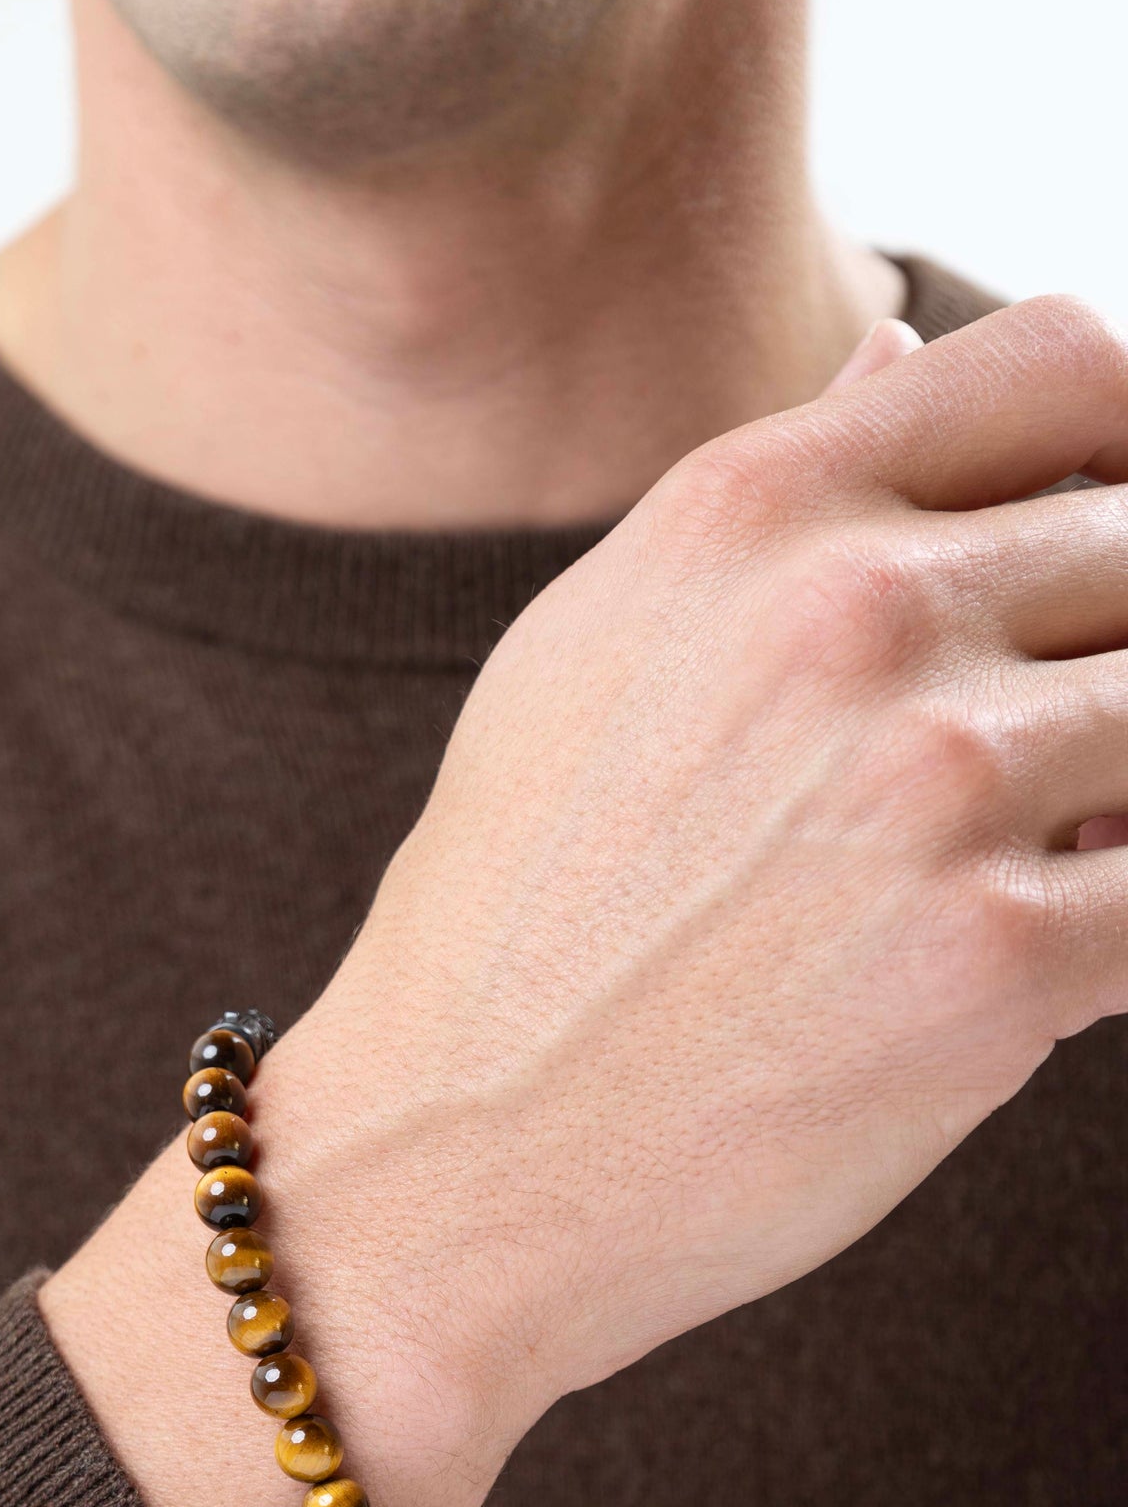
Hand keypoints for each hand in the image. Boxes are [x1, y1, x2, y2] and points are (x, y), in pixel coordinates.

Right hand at [50, 296, 1127, 1506]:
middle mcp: (852, 613)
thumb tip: (911, 343)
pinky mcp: (998, 962)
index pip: (1064, 366)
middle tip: (1013, 769)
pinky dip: (1112, 928)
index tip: (1085, 557)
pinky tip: (1021, 971)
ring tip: (1006, 871)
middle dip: (1098, 655)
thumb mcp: (588, 652)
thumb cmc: (510, 921)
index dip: (1112, 454)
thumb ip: (769, 506)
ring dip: (1111, 800)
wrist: (446, 1163)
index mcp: (750, 511)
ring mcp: (934, 783)